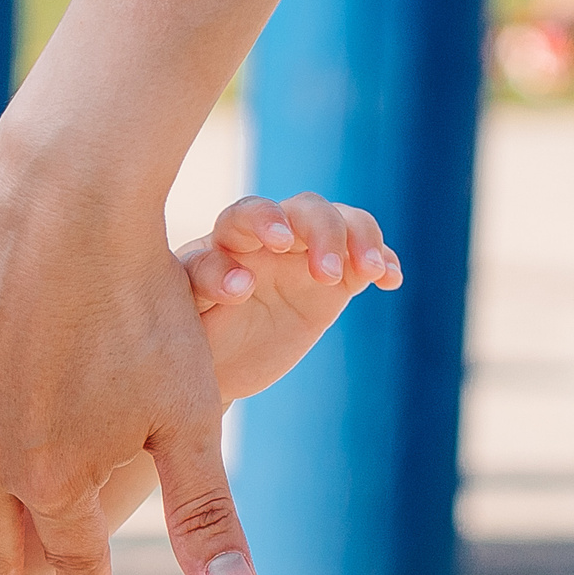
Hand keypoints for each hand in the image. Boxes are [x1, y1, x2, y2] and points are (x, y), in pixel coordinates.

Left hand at [182, 192, 397, 402]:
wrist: (216, 365)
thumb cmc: (189, 330)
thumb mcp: (183, 308)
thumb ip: (202, 283)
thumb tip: (243, 281)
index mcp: (227, 238)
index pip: (249, 213)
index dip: (266, 220)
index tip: (279, 243)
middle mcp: (271, 237)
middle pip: (307, 209)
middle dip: (323, 233)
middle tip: (327, 274)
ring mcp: (306, 254)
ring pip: (343, 223)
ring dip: (361, 240)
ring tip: (371, 272)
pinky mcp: (335, 280)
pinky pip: (364, 259)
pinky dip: (383, 261)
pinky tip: (390, 280)